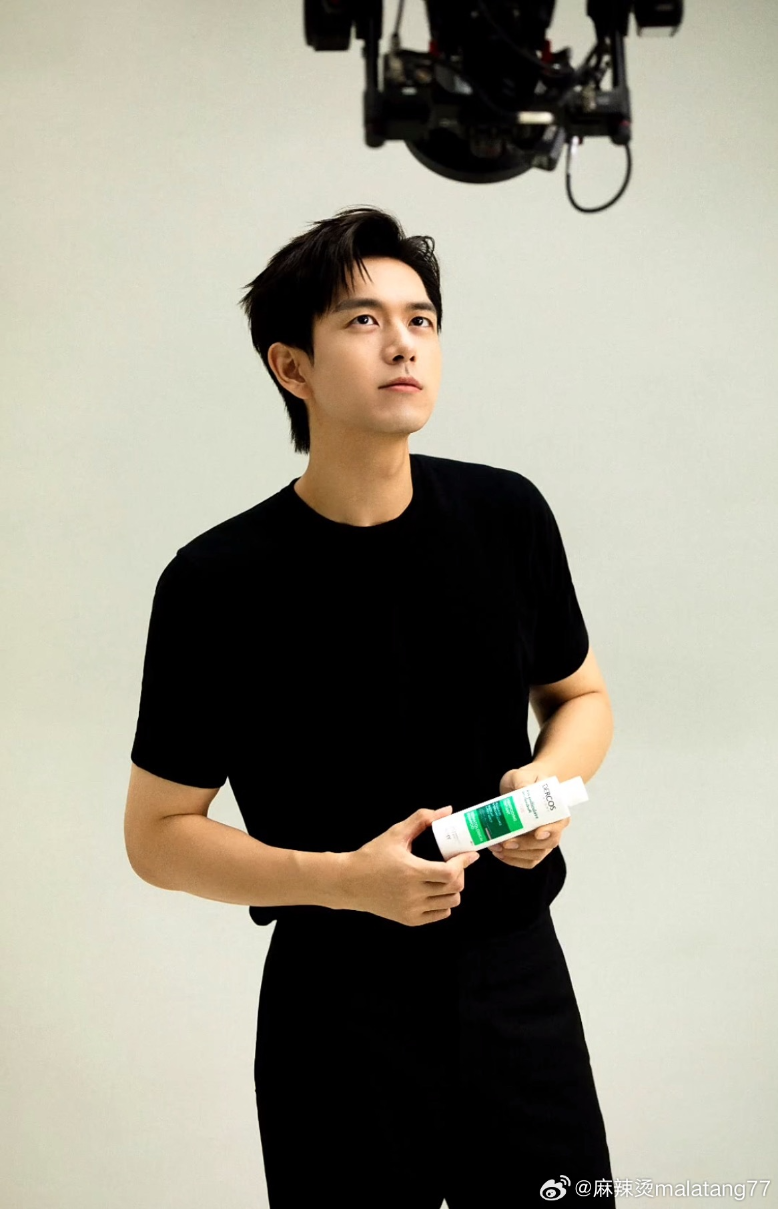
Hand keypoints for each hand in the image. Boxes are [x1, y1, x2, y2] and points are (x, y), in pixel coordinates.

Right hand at [338, 806, 479, 926]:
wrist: (349, 882)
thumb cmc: (372, 856)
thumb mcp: (395, 834)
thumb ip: (421, 820)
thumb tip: (446, 811)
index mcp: (411, 872)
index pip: (450, 872)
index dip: (464, 862)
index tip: (471, 854)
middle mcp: (413, 894)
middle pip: (454, 888)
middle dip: (460, 873)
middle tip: (454, 863)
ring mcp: (412, 909)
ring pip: (450, 903)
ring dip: (453, 889)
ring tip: (444, 877)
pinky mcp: (409, 920)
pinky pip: (439, 914)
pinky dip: (443, 903)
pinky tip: (435, 890)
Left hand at [490, 763, 569, 868]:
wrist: (522, 786)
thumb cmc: (526, 780)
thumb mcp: (522, 775)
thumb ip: (523, 780)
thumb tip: (522, 789)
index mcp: (556, 809)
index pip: (560, 823)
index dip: (551, 831)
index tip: (537, 833)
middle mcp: (553, 827)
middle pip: (546, 844)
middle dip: (525, 846)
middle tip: (506, 842)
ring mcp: (543, 840)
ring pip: (535, 855)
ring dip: (515, 855)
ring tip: (496, 847)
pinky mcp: (532, 848)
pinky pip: (527, 861)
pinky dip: (513, 860)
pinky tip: (499, 853)